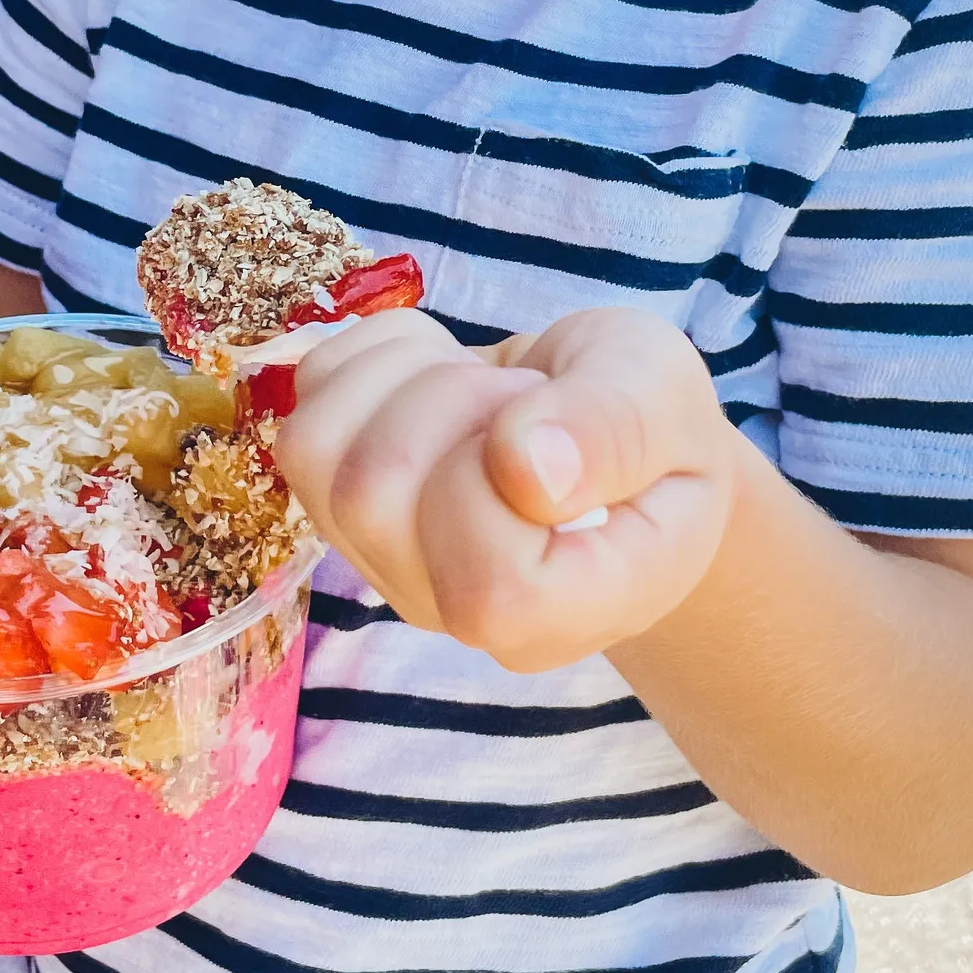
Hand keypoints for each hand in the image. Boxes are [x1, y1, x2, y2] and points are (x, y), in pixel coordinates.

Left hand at [273, 306, 737, 670]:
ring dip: (400, 374)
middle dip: (449, 396)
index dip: (493, 469)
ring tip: (478, 382)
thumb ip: (614, 430)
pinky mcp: (341, 506)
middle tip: (524, 394)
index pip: (487, 583)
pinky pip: (305, 409)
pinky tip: (435, 368)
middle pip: (376, 498)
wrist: (614, 441)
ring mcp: (388, 566)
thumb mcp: (667, 400)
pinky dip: (367, 357)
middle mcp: (460, 614)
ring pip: (319, 451)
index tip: (552, 419)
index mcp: (570, 613)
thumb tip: (523, 463)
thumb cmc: (657, 431)